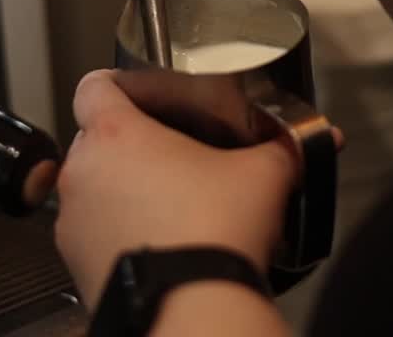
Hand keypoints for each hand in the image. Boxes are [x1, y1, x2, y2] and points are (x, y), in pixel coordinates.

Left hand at [55, 70, 297, 308]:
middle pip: (95, 139)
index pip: (93, 86)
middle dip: (128, 144)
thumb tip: (319, 138)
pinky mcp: (75, 263)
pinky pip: (92, 233)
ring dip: (119, 190)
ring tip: (167, 204)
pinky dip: (116, 232)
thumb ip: (285, 148)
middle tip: (170, 156)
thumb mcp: (262, 176)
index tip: (140, 94)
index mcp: (115, 134)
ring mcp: (72, 221)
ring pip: (92, 188)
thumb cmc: (213, 233)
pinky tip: (156, 242)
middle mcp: (83, 172)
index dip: (117, 84)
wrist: (191, 308)